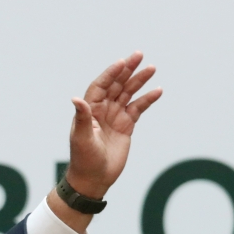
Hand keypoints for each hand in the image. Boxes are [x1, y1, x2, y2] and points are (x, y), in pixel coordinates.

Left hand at [65, 51, 161, 199]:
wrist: (93, 178)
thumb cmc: (83, 159)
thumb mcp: (82, 138)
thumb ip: (82, 117)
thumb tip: (75, 99)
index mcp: (89, 110)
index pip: (100, 86)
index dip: (111, 74)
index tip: (122, 62)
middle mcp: (102, 110)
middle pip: (115, 85)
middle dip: (127, 70)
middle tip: (139, 55)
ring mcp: (115, 117)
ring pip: (128, 94)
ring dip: (139, 81)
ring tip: (151, 68)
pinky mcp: (126, 126)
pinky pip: (138, 109)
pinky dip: (147, 100)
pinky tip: (157, 91)